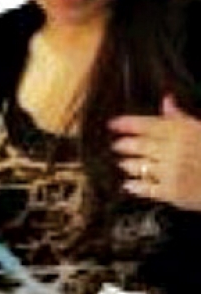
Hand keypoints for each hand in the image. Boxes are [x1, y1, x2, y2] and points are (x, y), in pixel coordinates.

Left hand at [109, 95, 200, 210]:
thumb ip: (180, 117)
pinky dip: (135, 186)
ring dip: (128, 164)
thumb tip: (166, 100)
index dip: (126, 123)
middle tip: (116, 145)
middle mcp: (172, 151)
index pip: (146, 125)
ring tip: (123, 163)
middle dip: (124, 145)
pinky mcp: (171, 192)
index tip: (112, 124)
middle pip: (139, 145)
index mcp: (181, 132)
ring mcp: (170, 172)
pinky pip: (146, 188)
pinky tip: (129, 184)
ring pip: (139, 166)